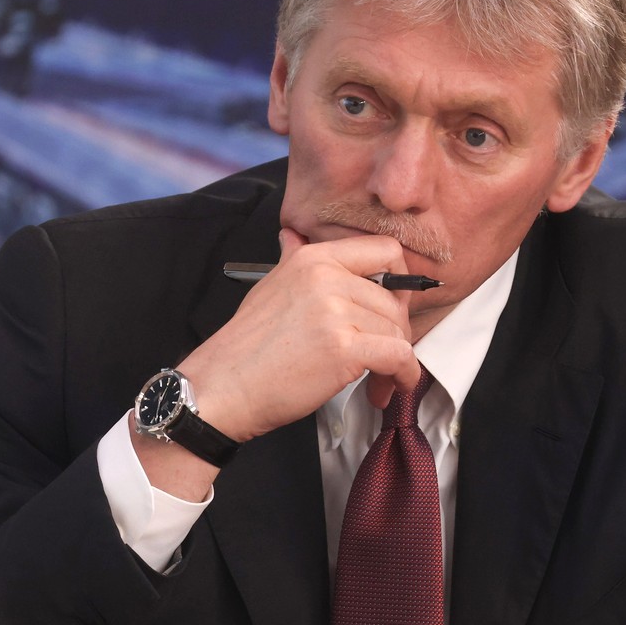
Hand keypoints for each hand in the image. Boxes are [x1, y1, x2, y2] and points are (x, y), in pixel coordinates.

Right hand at [183, 229, 422, 439]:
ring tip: (375, 380)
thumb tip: (293, 235)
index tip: (392, 306)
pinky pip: (399, 357)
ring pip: (397, 331)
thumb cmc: (245, 347)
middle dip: (395, 332)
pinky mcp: (344, 348)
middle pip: (394, 300)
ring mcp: (335, 311)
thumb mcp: (269, 286)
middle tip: (380, 357)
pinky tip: (387, 389)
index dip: (400, 280)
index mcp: (313, 258)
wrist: (222, 387)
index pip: (385, 249)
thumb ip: (293, 259)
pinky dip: (403, 376)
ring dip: (395, 362)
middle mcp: (327, 277)